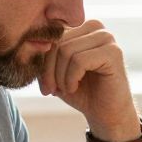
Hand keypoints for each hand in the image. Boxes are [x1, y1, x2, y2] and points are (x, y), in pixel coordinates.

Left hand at [38, 19, 141, 141]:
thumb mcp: (54, 72)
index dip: (42, 61)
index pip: (50, 35)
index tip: (44, 85)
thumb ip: (42, 56)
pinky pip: (79, 60)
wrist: (106, 114)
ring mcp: (107, 38)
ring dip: (60, 76)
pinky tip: (74, 88)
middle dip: (49, 70)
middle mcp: (96, 27)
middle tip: (51, 90)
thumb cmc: (81, 92)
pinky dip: (71, 78)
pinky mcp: (113, 52)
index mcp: (81, 27)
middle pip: (57, 42)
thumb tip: (28, 45)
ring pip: (66, 50)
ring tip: (66, 89)